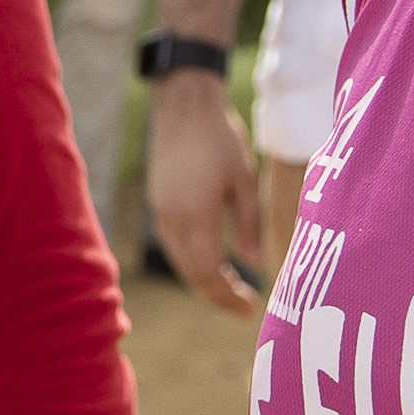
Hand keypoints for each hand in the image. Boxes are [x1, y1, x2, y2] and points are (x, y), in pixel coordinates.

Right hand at [145, 71, 262, 314]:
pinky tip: (212, 264)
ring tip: (231, 291)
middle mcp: (171, 219)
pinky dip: (192, 263)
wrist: (183, 106)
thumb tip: (255, 262)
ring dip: (203, 282)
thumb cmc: (220, 138)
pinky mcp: (158, 204)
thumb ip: (249, 223)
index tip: (250, 308)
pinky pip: (174, 246)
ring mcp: (160, 213)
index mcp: (195, 214)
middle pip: (190, 274)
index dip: (227, 296)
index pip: (208, 272)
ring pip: (180, 262)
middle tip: (244, 308)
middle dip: (216, 296)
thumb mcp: (244, 180)